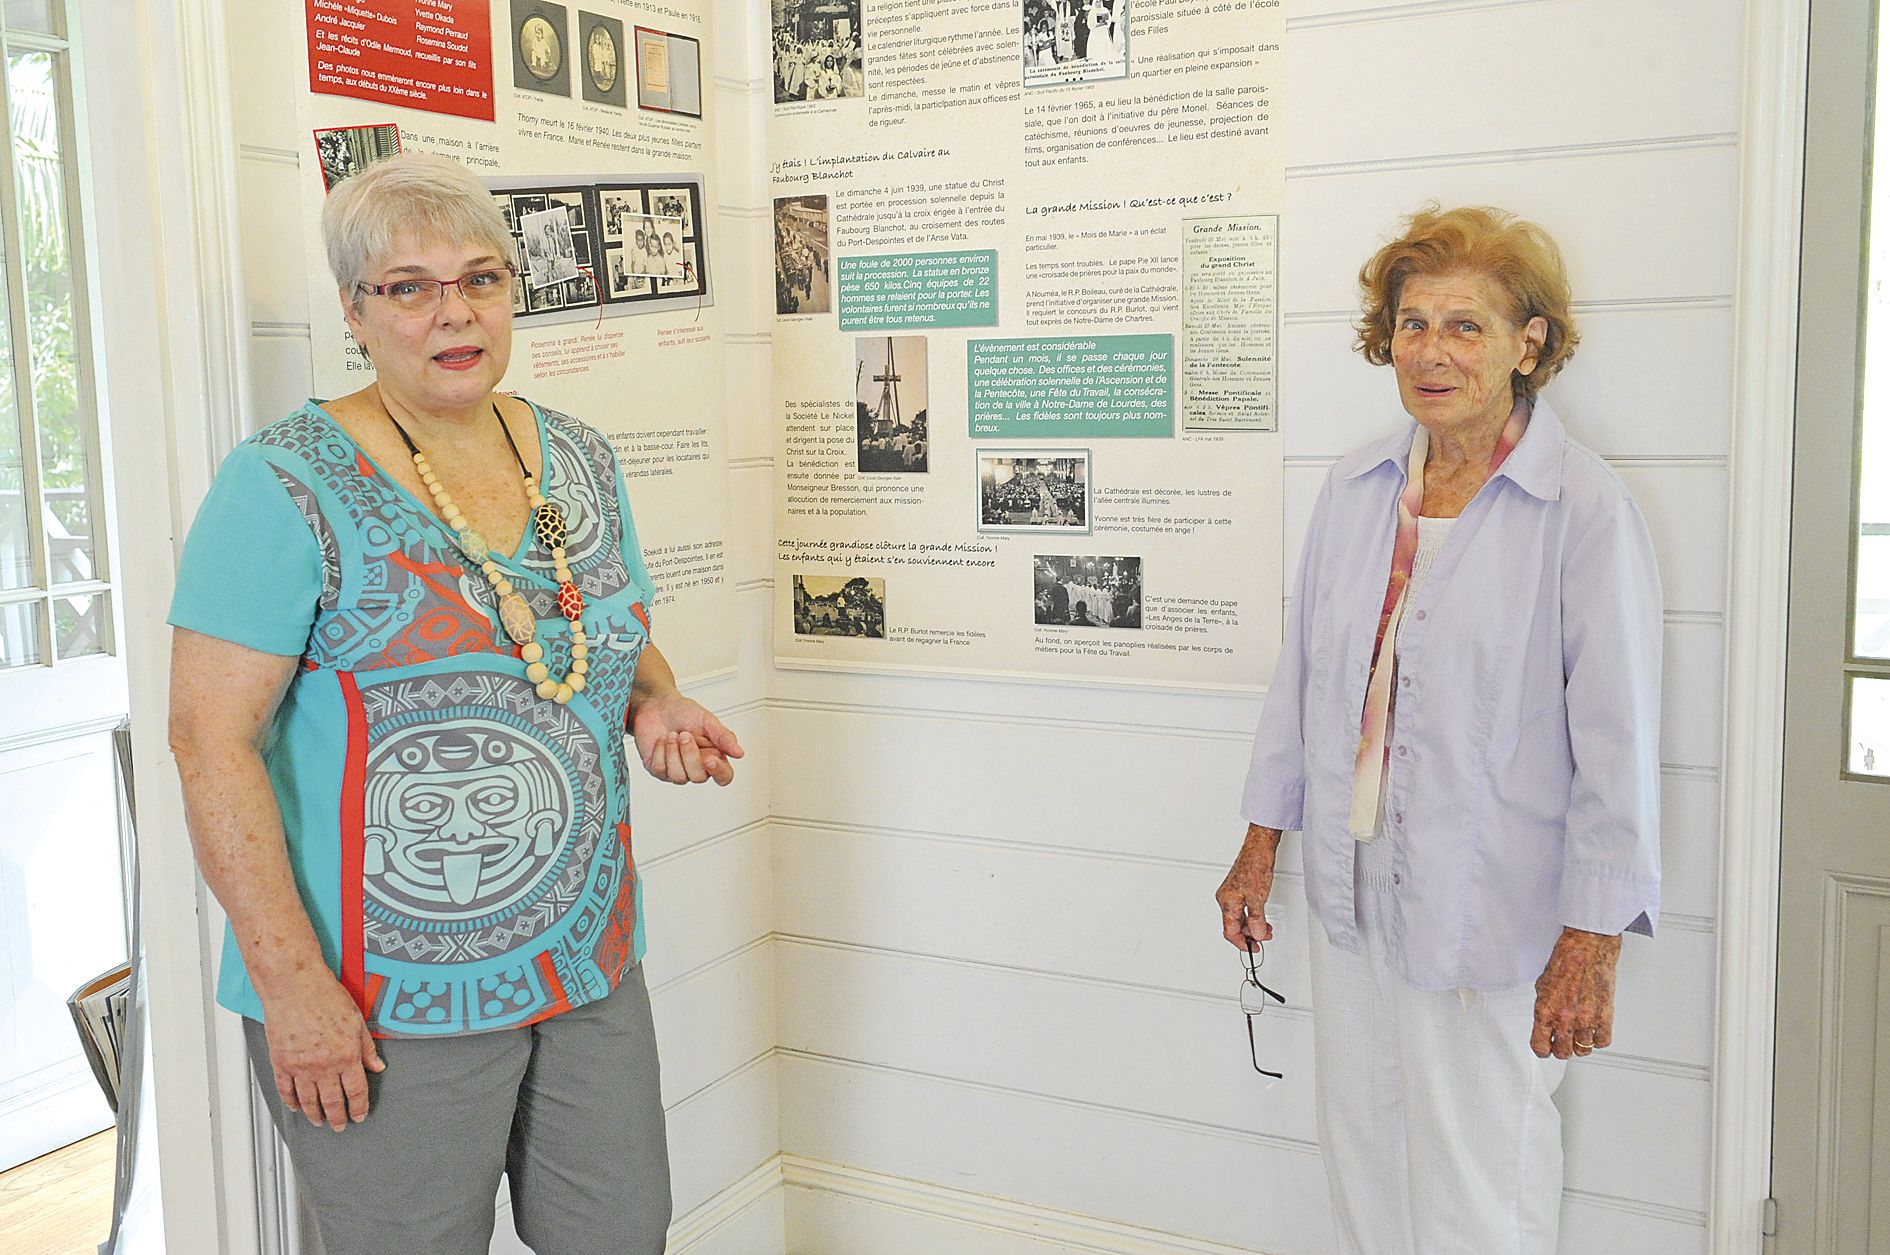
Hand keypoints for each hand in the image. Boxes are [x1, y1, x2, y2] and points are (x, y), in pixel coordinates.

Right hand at [260, 975, 384, 1129]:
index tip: (359, 1115)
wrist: (295, 988)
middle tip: (339, 1125)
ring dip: (315, 1114)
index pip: (356, 1091)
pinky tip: (295, 1107)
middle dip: (338, 1117)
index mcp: (347, 1056)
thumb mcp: (357, 1021)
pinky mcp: (282, 1063)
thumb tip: (377, 1065)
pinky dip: (291, 1102)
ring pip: (309, 1101)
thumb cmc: (325, 997)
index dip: (359, 1107)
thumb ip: (367, 1047)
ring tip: (319, 1121)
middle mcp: (324, 1066)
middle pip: (333, 1102)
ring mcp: (301, 1067)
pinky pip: (286, 1090)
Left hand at [631, 692, 745, 785]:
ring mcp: (677, 771)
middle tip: (685, 734)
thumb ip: (724, 737)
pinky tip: (662, 740)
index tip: (710, 759)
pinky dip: (660, 751)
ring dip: (673, 752)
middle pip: (698, 777)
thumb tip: (739, 753)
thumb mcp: (707, 721)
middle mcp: (696, 767)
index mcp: (713, 756)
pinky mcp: (659, 770)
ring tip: (672, 735)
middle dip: (689, 754)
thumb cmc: (683, 713)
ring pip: (678, 777)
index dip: (719, 772)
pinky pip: (660, 770)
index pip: (723, 776)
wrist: (658, 705)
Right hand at [1216, 824, 1281, 947]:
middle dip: (1250, 935)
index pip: (1230, 931)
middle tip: (1263, 939)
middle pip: (1234, 926)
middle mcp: (1225, 899)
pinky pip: (1241, 909)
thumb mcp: (1259, 898)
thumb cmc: (1255, 866)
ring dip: (1252, 926)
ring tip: (1266, 929)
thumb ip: (1257, 920)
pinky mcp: (1237, 889)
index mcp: (1227, 902)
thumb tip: (1258, 935)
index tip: (1254, 949)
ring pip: (1238, 918)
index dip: (1242, 943)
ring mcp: (1231, 894)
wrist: (1259, 847)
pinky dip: (1251, 916)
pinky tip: (1260, 918)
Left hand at [1531, 927, 1622, 1059]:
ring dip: (1580, 1044)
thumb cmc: (1565, 962)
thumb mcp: (1542, 987)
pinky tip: (1594, 1029)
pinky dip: (1598, 1039)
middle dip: (1561, 1048)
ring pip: (1583, 1050)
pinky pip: (1602, 1041)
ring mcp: (1586, 1020)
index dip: (1542, 1050)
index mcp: (1545, 1011)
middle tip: (1563, 1041)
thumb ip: (1544, 1009)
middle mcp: (1565, 1019)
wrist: (1587, 950)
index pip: (1540, 1047)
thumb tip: (1545, 1024)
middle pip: (1563, 1053)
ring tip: (1579, 1033)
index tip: (1545, 1048)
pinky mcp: (1605, 1016)